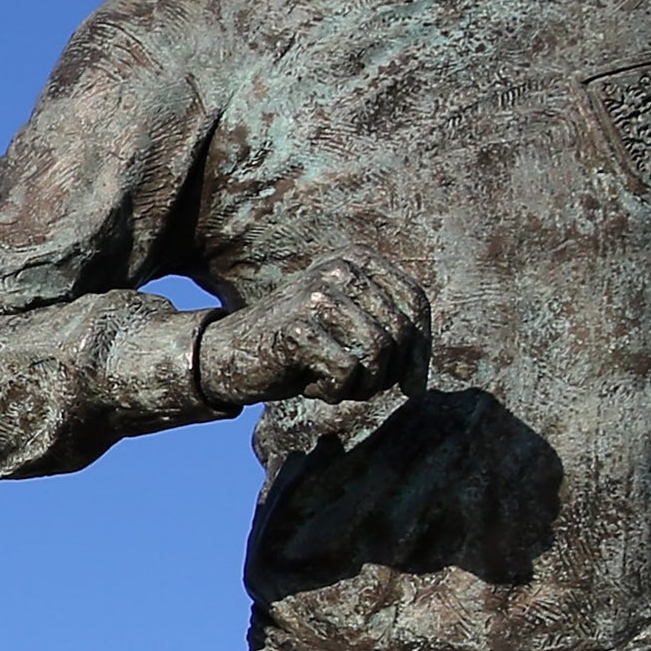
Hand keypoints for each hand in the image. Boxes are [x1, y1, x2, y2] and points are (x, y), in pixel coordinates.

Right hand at [196, 251, 428, 408]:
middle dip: (387, 373)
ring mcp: (317, 294)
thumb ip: (390, 335)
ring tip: (335, 385)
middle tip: (359, 388)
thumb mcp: (351, 330)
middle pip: (399, 331)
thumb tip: (420, 382)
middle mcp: (339, 268)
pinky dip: (333, 391)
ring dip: (361, 384)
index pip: (415, 303)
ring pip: (377, 351)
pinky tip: (310, 384)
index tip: (410, 385)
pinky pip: (345, 371)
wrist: (231, 356)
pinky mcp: (297, 326)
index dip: (420, 351)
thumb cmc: (300, 348)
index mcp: (357, 259)